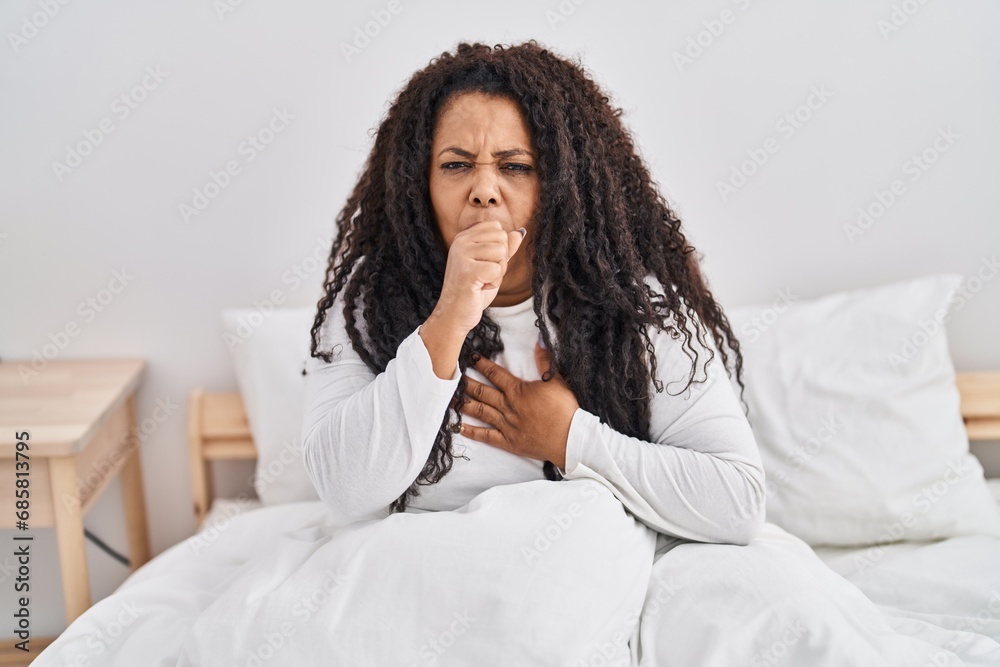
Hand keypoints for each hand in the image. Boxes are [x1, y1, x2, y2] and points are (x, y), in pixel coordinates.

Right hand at [433, 220, 526, 335]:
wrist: (454, 314)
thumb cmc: (473, 290)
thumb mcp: (491, 265)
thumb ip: (504, 248)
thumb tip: (519, 232)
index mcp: (464, 237)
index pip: (496, 227)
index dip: (500, 248)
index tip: (485, 264)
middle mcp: (461, 241)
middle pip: (502, 239)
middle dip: (501, 261)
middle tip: (484, 275)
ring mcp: (462, 254)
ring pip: (501, 252)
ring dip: (498, 273)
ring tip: (482, 281)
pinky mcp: (467, 270)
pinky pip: (497, 269)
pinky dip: (494, 283)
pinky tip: (480, 288)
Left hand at [457, 337, 578, 468]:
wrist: (570, 439)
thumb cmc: (565, 409)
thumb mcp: (557, 381)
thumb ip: (545, 361)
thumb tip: (538, 341)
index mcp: (518, 390)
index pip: (496, 374)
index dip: (482, 364)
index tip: (470, 357)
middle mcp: (508, 406)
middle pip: (482, 392)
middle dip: (466, 382)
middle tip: (451, 375)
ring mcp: (506, 425)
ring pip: (480, 412)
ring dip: (464, 404)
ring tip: (449, 398)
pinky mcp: (508, 442)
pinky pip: (486, 436)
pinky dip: (471, 432)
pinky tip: (457, 427)